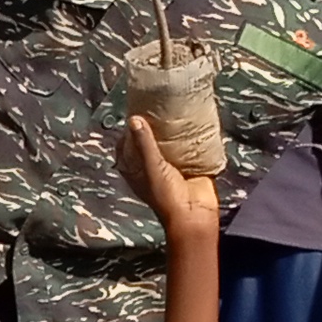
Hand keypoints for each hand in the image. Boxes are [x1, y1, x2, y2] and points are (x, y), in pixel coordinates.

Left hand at [123, 118, 221, 233]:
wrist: (195, 216)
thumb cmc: (167, 197)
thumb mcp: (152, 167)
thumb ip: (144, 144)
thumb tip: (134, 119)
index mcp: (136, 170)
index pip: (126, 145)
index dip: (129, 129)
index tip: (136, 110)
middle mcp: (152, 167)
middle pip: (148, 142)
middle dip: (152, 126)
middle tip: (158, 106)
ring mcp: (172, 167)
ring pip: (169, 144)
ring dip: (172, 131)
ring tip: (175, 110)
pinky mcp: (190, 166)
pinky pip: (189, 148)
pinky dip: (190, 138)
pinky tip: (193, 123)